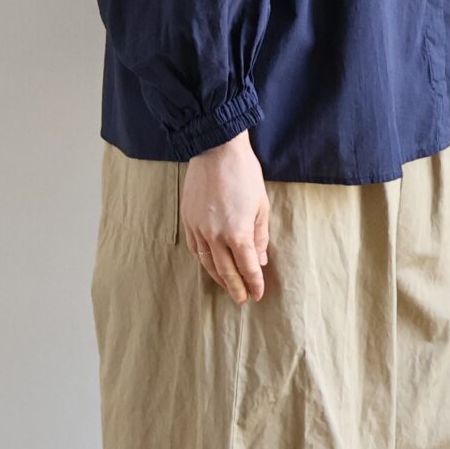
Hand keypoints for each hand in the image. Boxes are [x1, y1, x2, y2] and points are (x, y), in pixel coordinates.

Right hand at [181, 130, 268, 303]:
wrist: (216, 149)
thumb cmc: (244, 174)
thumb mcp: (261, 205)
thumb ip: (260, 236)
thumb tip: (259, 260)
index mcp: (237, 233)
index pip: (247, 268)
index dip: (254, 283)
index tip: (258, 294)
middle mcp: (215, 236)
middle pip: (226, 272)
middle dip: (236, 288)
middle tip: (243, 299)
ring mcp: (199, 229)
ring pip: (208, 264)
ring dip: (219, 279)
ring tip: (228, 287)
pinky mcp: (188, 220)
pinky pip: (195, 249)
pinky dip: (203, 262)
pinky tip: (209, 266)